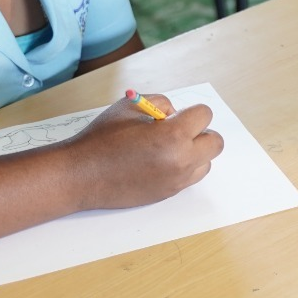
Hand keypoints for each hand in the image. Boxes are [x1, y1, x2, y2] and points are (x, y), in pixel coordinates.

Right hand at [61, 95, 223, 209]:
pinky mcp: (169, 193)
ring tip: (168, 148)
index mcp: (174, 135)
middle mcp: (182, 160)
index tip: (172, 116)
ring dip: (194, 152)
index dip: (189, 112)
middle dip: (200, 132)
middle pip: (215, 142)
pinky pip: (190, 177)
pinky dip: (183, 168)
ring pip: (206, 162)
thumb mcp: (129, 106)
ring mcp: (177, 180)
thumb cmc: (102, 138)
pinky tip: (159, 162)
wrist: (82, 175)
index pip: (205, 115)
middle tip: (177, 131)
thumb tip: (176, 113)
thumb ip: (160, 103)